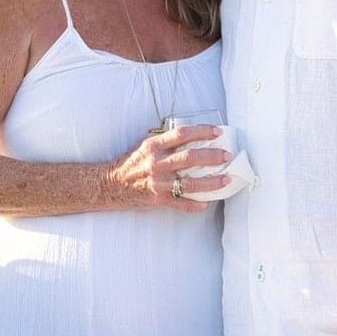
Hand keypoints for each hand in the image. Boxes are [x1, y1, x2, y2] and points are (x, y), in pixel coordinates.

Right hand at [104, 125, 229, 211]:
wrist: (110, 185)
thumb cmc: (131, 163)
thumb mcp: (144, 145)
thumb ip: (164, 139)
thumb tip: (190, 133)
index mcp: (153, 146)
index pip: (181, 134)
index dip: (201, 131)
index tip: (217, 131)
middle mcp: (156, 164)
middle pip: (189, 158)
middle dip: (211, 156)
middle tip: (226, 155)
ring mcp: (157, 184)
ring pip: (189, 183)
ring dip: (210, 182)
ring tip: (226, 179)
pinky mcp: (157, 200)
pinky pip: (181, 204)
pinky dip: (195, 204)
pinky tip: (207, 202)